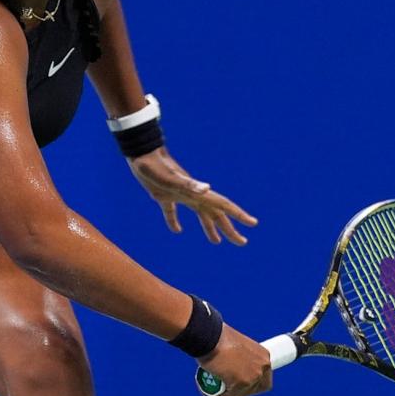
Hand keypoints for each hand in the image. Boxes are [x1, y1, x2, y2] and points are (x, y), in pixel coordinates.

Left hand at [128, 149, 258, 244]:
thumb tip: (207, 189)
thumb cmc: (155, 166)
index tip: (253, 223)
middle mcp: (192, 194)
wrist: (141, 153)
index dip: (239, 215)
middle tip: (242, 242)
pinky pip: (172, 212)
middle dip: (229, 229)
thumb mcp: (171, 178)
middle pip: (215, 214)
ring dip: (209, 228)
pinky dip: (175, 222)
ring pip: (200, 214)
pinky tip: (177, 230)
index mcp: (197, 193)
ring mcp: (179, 194)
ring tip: (216, 242)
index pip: (222, 206)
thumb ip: (188, 184)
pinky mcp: (164, 195)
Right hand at [197, 325, 272, 395]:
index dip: (253, 383)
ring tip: (215, 391)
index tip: (241, 382)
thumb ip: (239, 357)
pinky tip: (209, 393)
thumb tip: (233, 367)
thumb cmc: (217, 337)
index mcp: (264, 356)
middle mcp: (263, 367)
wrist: (210, 336)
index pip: (264, 378)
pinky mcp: (241, 384)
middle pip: (256, 389)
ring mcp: (253, 377)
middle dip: (243, 392)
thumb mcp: (235, 346)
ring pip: (241, 395)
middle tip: (228, 389)